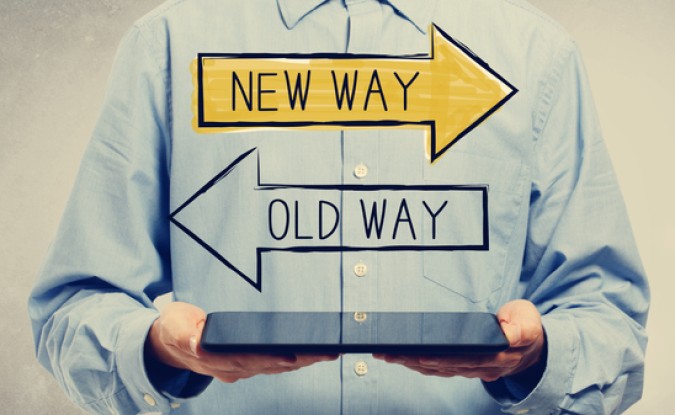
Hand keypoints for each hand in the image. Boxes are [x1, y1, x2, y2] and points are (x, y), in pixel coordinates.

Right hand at [145, 302, 338, 382]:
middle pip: (269, 365)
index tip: (291, 355)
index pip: (246, 360)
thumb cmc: (173, 330)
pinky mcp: (245, 363)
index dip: (269, 359)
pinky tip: (310, 354)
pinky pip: (273, 363)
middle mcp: (230, 368)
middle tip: (326, 352)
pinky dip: (294, 359)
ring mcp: (238, 368)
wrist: (167, 342)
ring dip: (303, 361)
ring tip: (328, 352)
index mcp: (213, 359)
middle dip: (300, 359)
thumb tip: (196, 342)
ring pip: (276, 367)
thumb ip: (183, 335)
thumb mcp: (172, 327)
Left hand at [373, 300, 544, 381]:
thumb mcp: (529, 322)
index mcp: (496, 355)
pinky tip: (402, 359)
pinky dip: (418, 365)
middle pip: (442, 366)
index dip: (440, 358)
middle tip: (389, 353)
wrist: (532, 348)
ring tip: (387, 355)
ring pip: (436, 370)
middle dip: (413, 360)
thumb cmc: (526, 328)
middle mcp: (481, 367)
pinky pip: (438, 369)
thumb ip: (521, 328)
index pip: (463, 358)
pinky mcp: (465, 367)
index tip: (419, 354)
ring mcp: (472, 369)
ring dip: (410, 364)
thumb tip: (509, 333)